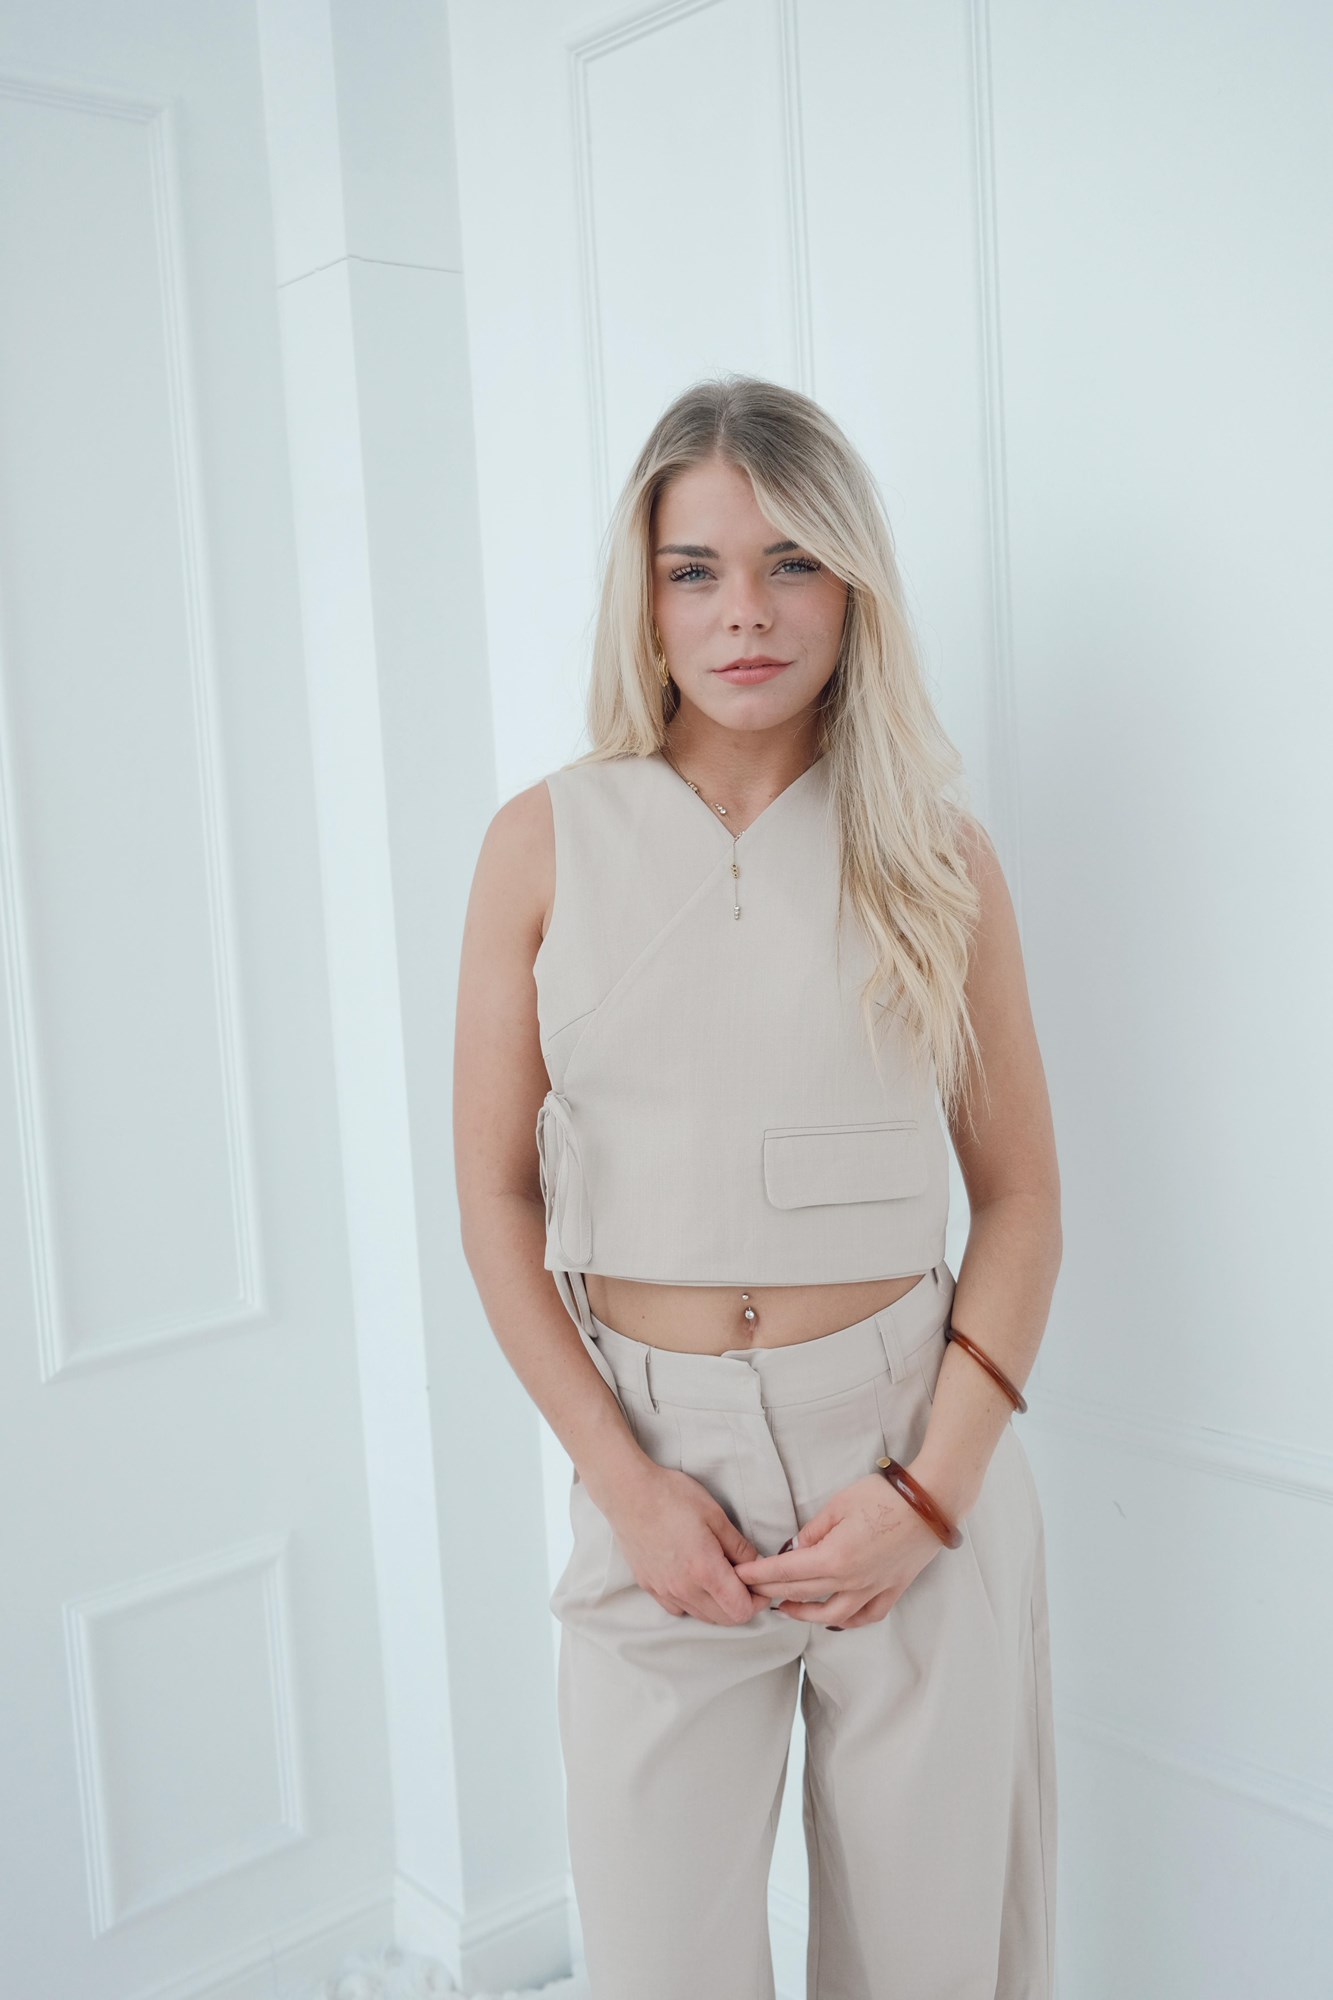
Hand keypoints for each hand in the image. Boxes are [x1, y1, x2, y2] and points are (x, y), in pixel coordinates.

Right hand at [603, 1463, 764, 1624]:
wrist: (628, 1493)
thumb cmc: (672, 1497)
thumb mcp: (715, 1515)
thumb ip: (739, 1546)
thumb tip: (756, 1565)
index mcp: (705, 1572)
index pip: (741, 1611)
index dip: (757, 1601)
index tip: (760, 1584)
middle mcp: (684, 1589)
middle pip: (723, 1619)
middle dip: (740, 1605)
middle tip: (744, 1580)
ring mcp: (664, 1591)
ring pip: (701, 1616)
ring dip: (718, 1605)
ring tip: (720, 1578)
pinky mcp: (649, 1587)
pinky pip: (678, 1609)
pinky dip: (693, 1603)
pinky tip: (694, 1580)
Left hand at [732, 1470, 945, 1627]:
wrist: (931, 1503)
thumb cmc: (885, 1497)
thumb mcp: (839, 1504)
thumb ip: (813, 1530)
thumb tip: (795, 1549)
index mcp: (834, 1559)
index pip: (786, 1573)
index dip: (760, 1575)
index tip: (741, 1576)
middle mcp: (852, 1582)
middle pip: (802, 1594)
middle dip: (772, 1593)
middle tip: (751, 1590)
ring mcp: (873, 1589)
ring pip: (832, 1615)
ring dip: (804, 1614)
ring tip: (785, 1609)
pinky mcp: (892, 1589)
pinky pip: (865, 1616)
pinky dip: (846, 1621)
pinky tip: (833, 1619)